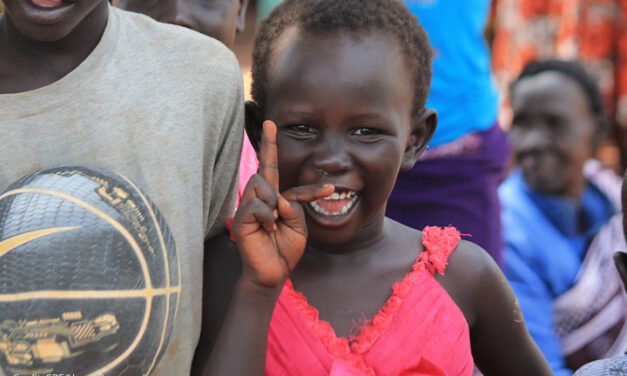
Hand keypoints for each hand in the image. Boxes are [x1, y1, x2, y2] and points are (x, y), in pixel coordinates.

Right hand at [232, 121, 333, 287]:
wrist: (273, 273)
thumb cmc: (285, 250)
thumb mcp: (299, 227)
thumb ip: (294, 208)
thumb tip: (278, 198)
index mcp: (274, 197)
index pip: (273, 168)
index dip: (271, 146)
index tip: (270, 123)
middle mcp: (259, 198)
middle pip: (265, 171)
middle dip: (273, 166)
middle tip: (282, 214)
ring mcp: (248, 207)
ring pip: (260, 183)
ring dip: (274, 202)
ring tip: (274, 223)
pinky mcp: (240, 219)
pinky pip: (257, 205)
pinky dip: (267, 217)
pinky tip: (267, 229)